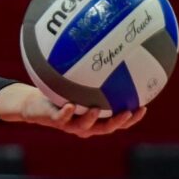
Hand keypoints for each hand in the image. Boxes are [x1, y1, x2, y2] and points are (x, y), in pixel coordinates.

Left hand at [0, 83, 145, 138]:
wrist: (34, 103)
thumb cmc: (60, 92)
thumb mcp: (78, 81)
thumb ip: (94, 74)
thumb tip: (110, 50)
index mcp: (95, 119)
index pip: (118, 122)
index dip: (132, 119)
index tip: (144, 108)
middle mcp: (85, 125)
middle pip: (106, 128)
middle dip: (118, 122)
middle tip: (128, 111)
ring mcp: (69, 124)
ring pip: (84, 126)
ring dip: (92, 119)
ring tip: (98, 109)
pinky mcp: (53, 120)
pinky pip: (60, 118)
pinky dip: (66, 113)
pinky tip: (71, 105)